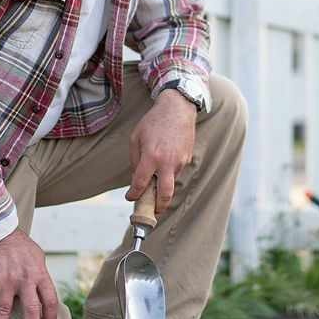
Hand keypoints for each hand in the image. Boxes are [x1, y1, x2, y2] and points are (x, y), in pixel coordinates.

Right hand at [0, 229, 57, 318]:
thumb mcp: (37, 258)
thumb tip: (43, 294)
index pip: (50, 301)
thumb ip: (40, 276)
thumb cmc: (18, 245)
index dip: (50, 318)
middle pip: (30, 312)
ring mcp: (6, 280)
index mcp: (39, 274)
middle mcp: (24, 279)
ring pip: (4, 312)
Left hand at [127, 89, 195, 211]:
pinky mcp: (187, 158)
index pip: (141, 183)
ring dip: (162, 186)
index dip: (133, 194)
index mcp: (151, 156)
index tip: (131, 197)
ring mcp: (179, 161)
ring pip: (170, 182)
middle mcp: (167, 162)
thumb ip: (135, 160)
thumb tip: (136, 178)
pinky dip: (168, 172)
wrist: (177, 109)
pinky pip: (176, 171)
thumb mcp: (136, 138)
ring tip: (154, 181)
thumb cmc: (154, 122)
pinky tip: (164, 161)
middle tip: (152, 210)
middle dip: (158, 207)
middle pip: (164, 194)